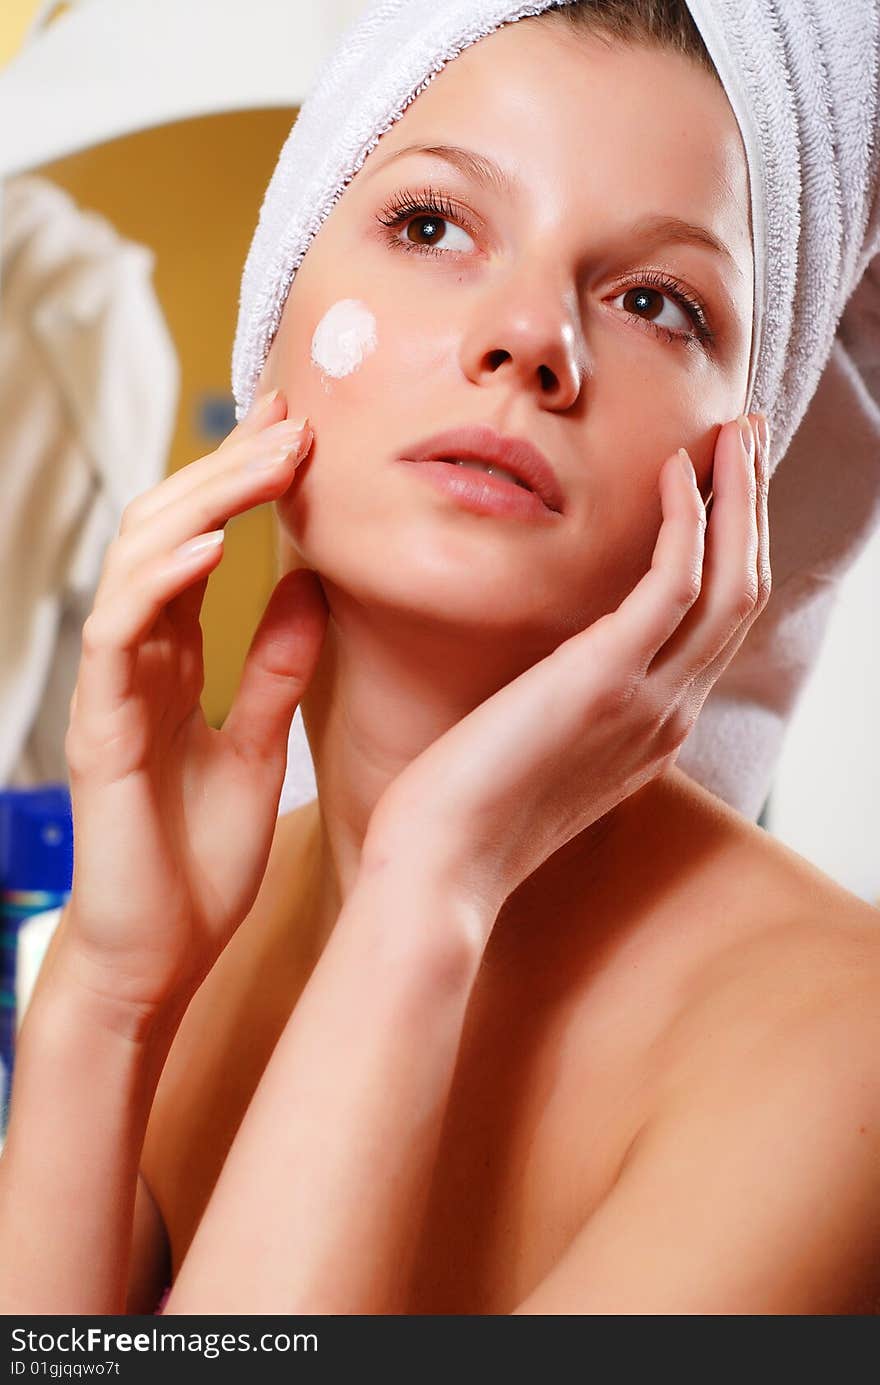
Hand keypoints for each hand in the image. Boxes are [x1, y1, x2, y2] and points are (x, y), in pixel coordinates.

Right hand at [62, 390, 327, 1016]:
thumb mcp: (260, 744)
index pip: (200, 543)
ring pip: (135, 562)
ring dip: (201, 502)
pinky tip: (210, 547)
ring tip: (268, 458)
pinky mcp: (99, 729)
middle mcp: (137, 658)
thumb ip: (275, 666)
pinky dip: (159, 583)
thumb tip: (309, 585)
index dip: (242, 483)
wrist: (160, 956)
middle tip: (293, 418)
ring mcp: (112, 689)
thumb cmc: (200, 860)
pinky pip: (117, 635)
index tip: (301, 430)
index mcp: (173, 657)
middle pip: (167, 531)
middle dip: (228, 468)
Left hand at [364, 414, 770, 924]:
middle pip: (742, 594)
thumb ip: (564, 705)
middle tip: (743, 438)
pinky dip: (688, 519)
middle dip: (750, 510)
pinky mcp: (608, 679)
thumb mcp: (535, 749)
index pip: (716, 624)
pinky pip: (675, 581)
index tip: (717, 484)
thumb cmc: (464, 809)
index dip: (728, 548)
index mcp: (654, 727)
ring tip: (730, 433)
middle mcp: (670, 712)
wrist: (438, 866)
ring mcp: (649, 699)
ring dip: (738, 499)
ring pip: (731, 582)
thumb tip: (545, 670)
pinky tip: (676, 470)